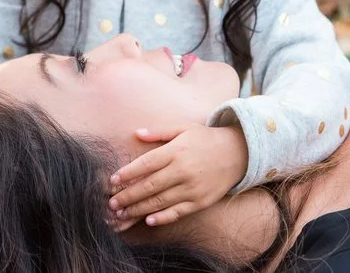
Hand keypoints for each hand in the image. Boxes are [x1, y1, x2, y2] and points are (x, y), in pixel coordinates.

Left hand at [107, 123, 247, 228]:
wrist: (238, 153)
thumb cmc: (205, 139)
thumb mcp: (183, 128)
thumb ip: (159, 131)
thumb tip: (136, 133)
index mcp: (176, 151)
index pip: (146, 164)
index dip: (127, 173)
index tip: (112, 181)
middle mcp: (183, 170)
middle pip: (149, 186)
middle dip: (127, 196)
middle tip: (111, 203)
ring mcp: (192, 188)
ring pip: (160, 202)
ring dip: (138, 209)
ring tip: (122, 214)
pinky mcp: (200, 201)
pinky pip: (178, 212)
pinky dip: (162, 218)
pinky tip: (148, 220)